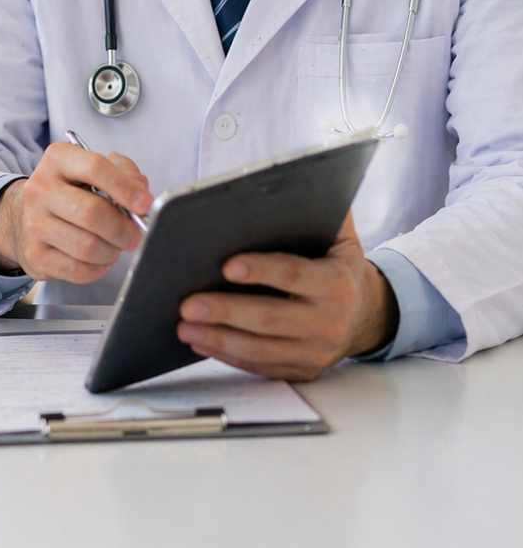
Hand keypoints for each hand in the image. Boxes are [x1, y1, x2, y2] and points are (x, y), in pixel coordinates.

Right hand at [0, 141, 151, 283]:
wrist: (26, 215)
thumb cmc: (71, 191)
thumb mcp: (93, 170)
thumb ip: (123, 173)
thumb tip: (141, 195)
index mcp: (58, 159)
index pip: (95, 168)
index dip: (125, 188)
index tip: (144, 204)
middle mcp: (40, 189)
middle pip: (92, 213)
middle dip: (123, 228)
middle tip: (136, 234)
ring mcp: (34, 223)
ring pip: (88, 246)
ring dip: (112, 250)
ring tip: (115, 245)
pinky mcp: (35, 254)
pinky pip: (79, 270)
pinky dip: (98, 268)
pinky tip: (99, 258)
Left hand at [176, 211, 398, 381]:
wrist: (364, 312)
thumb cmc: (335, 265)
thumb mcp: (338, 235)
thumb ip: (321, 208)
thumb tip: (297, 178)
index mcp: (336, 283)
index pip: (294, 275)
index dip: (260, 271)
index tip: (225, 266)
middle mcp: (329, 322)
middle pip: (271, 318)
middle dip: (226, 311)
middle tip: (187, 303)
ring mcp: (316, 351)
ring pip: (261, 350)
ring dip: (218, 339)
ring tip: (183, 324)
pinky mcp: (302, 370)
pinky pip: (260, 366)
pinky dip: (227, 355)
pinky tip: (199, 340)